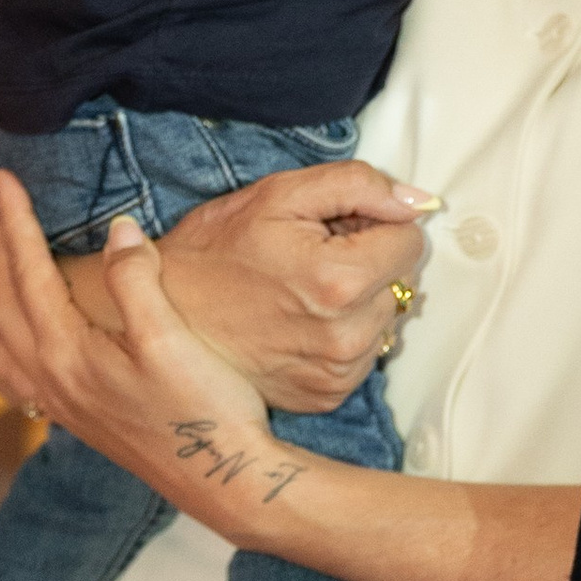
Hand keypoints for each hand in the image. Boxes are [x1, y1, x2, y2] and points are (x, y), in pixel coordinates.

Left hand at [0, 178, 283, 509]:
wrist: (225, 481)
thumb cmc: (205, 411)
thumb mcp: (172, 341)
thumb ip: (137, 281)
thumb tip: (117, 229)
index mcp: (69, 351)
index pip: (30, 270)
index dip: (15, 220)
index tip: (0, 176)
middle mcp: (52, 375)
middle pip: (4, 298)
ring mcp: (59, 399)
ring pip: (0, 335)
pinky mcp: (74, 416)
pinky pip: (9, 374)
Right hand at [96, 160, 432, 413]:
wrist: (161, 313)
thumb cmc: (216, 249)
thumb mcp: (279, 194)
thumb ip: (359, 186)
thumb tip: (419, 202)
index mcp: (339, 281)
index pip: (411, 241)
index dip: (375, 225)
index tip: (335, 229)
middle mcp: (346, 336)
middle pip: (403, 281)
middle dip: (370, 261)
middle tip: (313, 257)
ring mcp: (337, 372)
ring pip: (387, 318)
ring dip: (360, 300)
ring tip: (302, 292)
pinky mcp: (327, 395)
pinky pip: (365, 353)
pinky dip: (344, 333)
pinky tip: (300, 322)